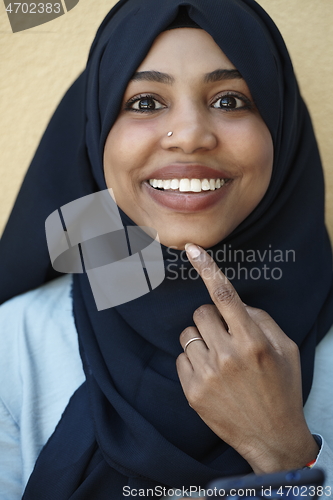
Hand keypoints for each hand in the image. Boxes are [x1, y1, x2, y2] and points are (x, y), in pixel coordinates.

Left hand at [176, 244, 318, 473]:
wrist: (272, 437)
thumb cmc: (282, 389)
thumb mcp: (286, 350)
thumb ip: (262, 320)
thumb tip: (237, 305)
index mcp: (252, 340)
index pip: (224, 295)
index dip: (207, 268)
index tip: (191, 249)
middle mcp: (227, 355)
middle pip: (200, 313)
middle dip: (212, 319)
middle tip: (226, 337)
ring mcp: (207, 375)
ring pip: (188, 334)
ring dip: (201, 339)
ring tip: (219, 359)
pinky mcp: (192, 392)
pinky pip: (180, 358)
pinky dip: (193, 360)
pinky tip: (210, 375)